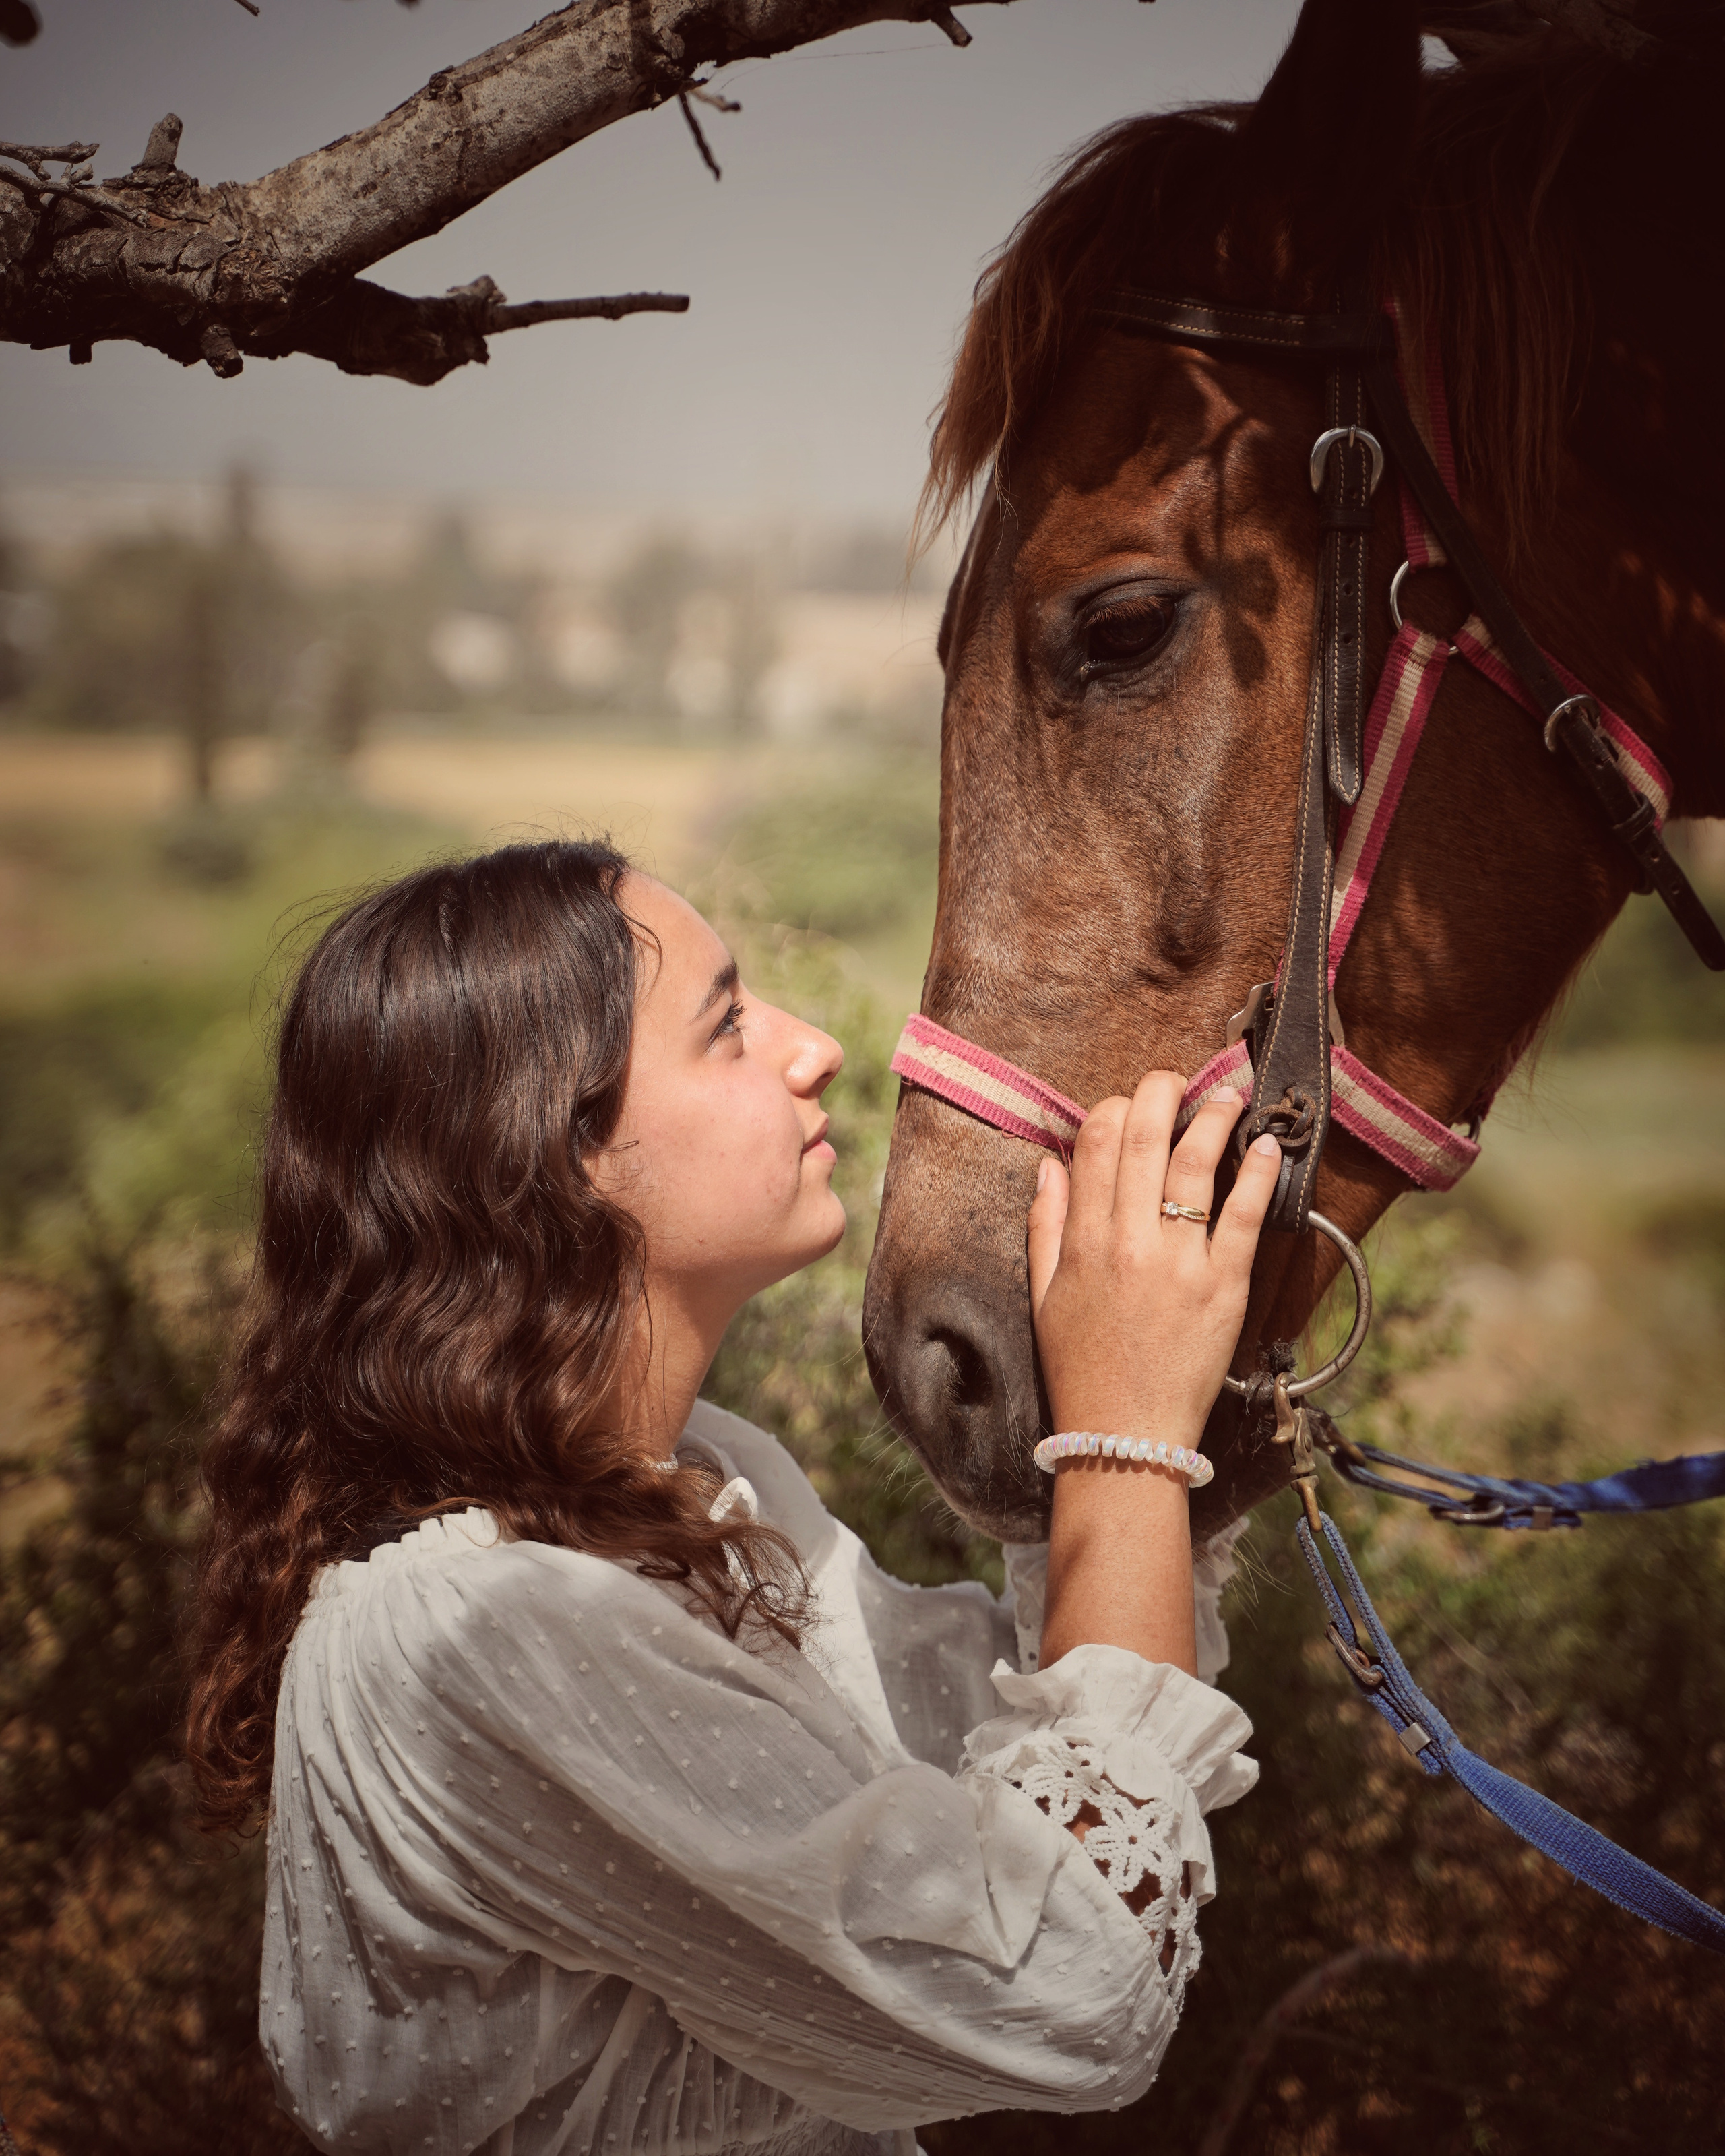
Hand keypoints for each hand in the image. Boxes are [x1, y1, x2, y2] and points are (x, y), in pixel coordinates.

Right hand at [1027, 1075, 1280, 1446]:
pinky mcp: (1224, 1286)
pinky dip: (1257, 1173)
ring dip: (1214, 1117)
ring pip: (1195, 1163)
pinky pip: (1244, 1215)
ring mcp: (1179, 1261)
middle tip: (1178, 1079)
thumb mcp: (1043, 1297)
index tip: (1130, 1106)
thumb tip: (1049, 1164)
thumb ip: (1045, 1226)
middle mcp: (1128, 1241)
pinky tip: (1266, 1145)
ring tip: (1230, 1095)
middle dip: (1162, 1092)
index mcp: (1083, 1241)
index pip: (1096, 1143)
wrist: (1125, 1439)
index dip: (1114, 1109)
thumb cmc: (1082, 1371)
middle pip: (1144, 1137)